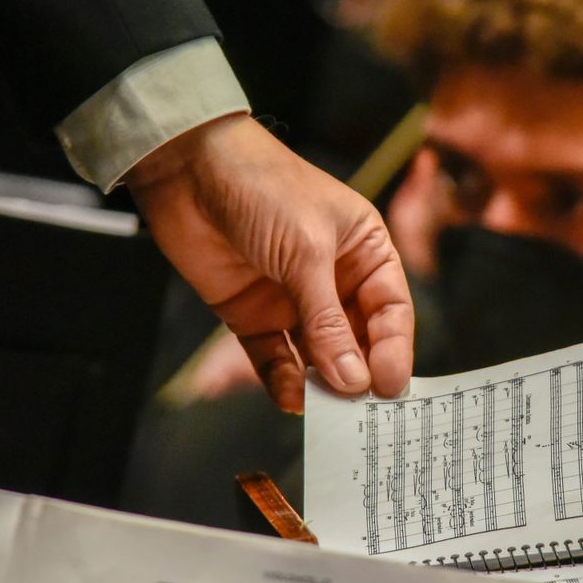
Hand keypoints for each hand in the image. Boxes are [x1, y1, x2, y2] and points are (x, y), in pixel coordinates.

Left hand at [127, 114, 413, 411]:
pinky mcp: (252, 314)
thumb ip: (328, 321)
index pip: (391, 310)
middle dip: (357, 374)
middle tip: (359, 413)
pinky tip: (288, 398)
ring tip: (324, 413)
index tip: (389, 387)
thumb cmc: (264, 186)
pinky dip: (281, 380)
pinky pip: (273, 357)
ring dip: (320, 383)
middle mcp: (333, 278)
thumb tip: (354, 379)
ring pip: (315, 355)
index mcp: (364, 251)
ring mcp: (291, 298)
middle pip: (357, 340)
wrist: (188, 168)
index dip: (394, 349)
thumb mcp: (307, 252)